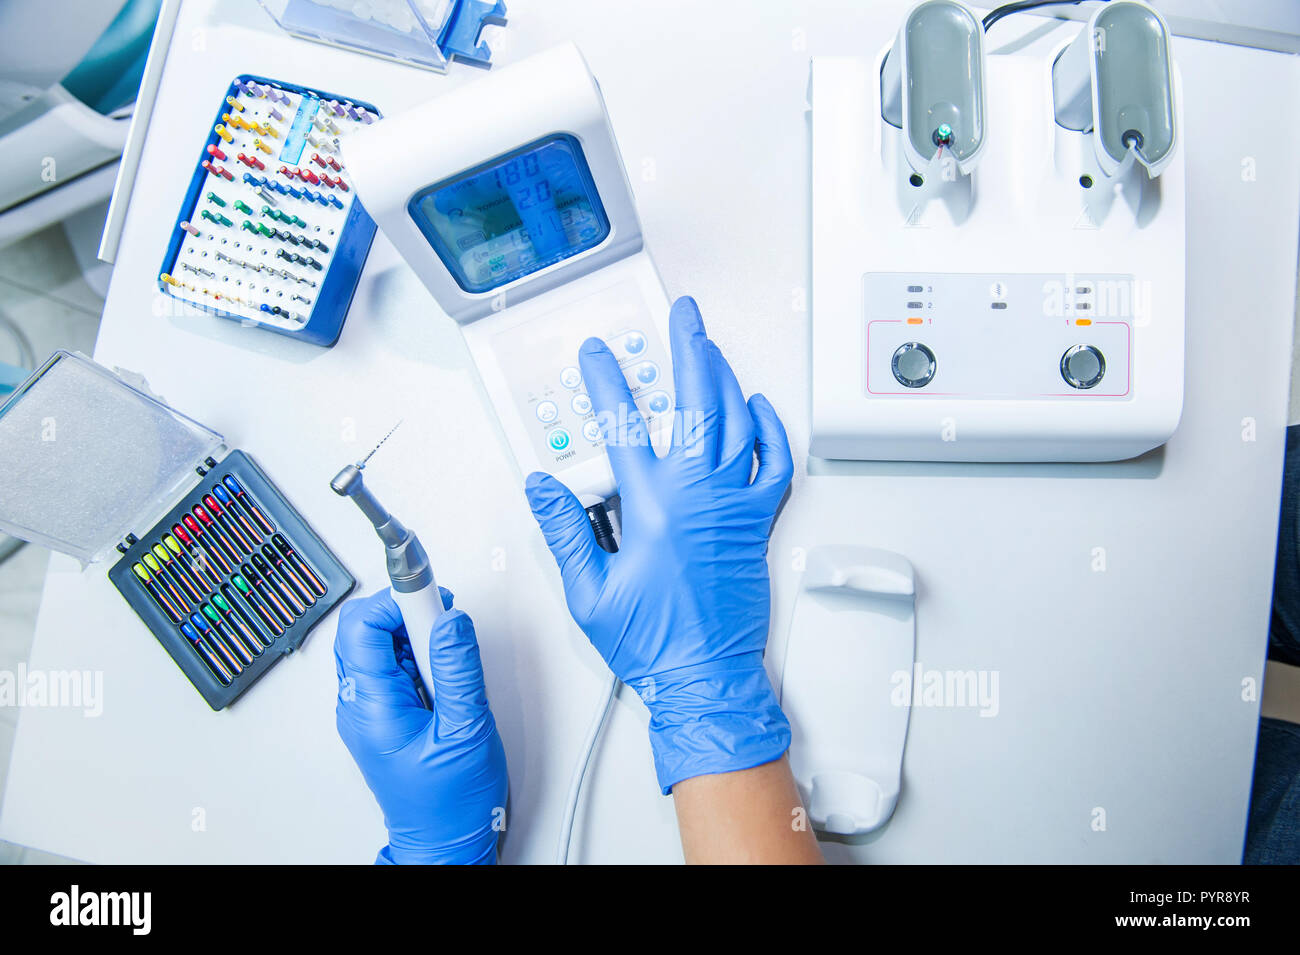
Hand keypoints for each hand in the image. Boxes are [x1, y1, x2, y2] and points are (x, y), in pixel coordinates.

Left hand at [334, 588, 507, 863]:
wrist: (446, 842)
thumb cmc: (451, 802)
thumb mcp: (465, 728)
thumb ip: (458, 668)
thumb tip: (452, 621)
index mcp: (371, 707)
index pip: (364, 627)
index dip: (398, 599)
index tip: (430, 590)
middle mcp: (361, 705)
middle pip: (365, 630)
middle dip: (407, 614)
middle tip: (443, 619)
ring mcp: (370, 711)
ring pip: (381, 646)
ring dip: (415, 637)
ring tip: (449, 660)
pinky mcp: (386, 716)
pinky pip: (393, 669)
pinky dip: (419, 658)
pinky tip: (443, 676)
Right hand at [525, 295, 793, 792]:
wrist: (705, 674)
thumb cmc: (652, 640)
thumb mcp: (589, 591)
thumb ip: (565, 531)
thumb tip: (544, 486)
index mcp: (652, 507)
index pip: (624, 426)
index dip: (608, 383)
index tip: (598, 355)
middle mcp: (697, 495)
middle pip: (697, 403)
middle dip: (688, 350)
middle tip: (683, 317)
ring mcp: (733, 505)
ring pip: (737, 423)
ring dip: (725, 378)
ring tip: (711, 347)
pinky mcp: (756, 522)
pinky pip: (773, 464)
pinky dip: (770, 430)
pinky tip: (759, 407)